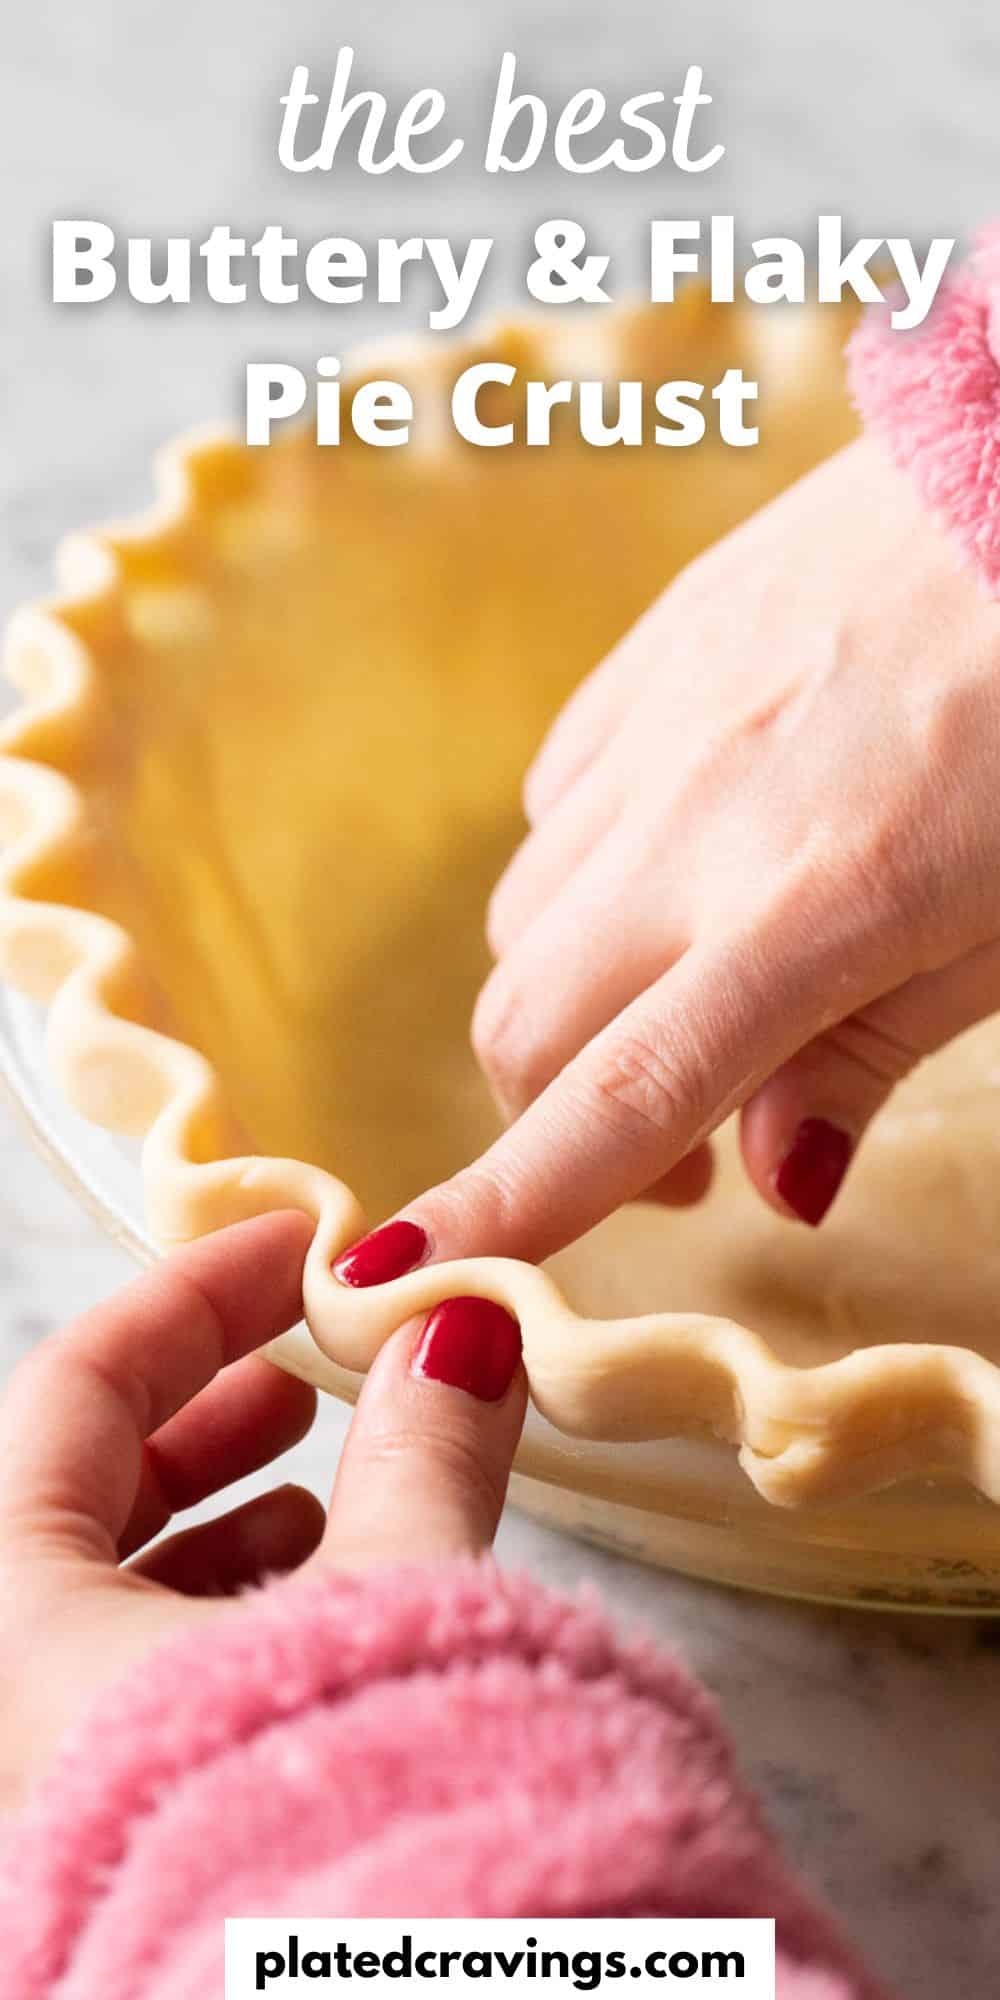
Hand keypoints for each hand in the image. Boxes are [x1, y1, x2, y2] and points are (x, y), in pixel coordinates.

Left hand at [0, 1213, 524, 1807]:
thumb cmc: (356, 1834)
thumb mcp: (397, 1600)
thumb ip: (421, 1449)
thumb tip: (456, 1328)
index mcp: (10, 1625)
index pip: (69, 1391)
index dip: (195, 1296)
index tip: (297, 1249)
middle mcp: (0, 1711)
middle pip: (69, 1497)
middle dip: (203, 1421)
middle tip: (304, 1379)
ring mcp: (46, 1787)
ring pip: (99, 1606)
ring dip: (218, 1527)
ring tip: (330, 1504)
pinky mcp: (112, 1856)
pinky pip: (128, 1701)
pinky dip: (216, 1630)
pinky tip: (323, 1621)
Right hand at [353, 437, 999, 1268]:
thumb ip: (867, 1053)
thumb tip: (767, 1178)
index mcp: (814, 906)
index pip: (622, 1093)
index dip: (503, 1202)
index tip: (391, 1269)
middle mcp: (701, 819)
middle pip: (527, 1020)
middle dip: (553, 1117)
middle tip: (677, 1143)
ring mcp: (661, 722)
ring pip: (525, 917)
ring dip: (575, 1000)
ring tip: (685, 996)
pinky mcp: (652, 649)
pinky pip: (555, 805)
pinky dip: (585, 880)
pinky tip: (678, 868)